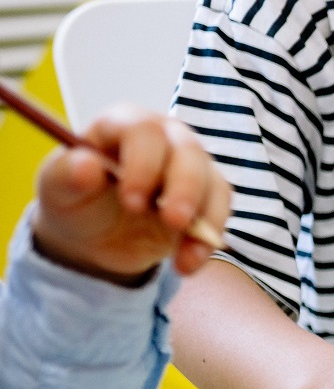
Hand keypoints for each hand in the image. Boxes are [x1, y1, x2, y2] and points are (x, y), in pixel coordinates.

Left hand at [31, 107, 230, 283]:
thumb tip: (86, 164)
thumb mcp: (58, 189)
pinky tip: (188, 263)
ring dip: (205, 220)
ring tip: (183, 260)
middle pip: (188, 152)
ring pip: (213, 182)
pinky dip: (208, 241)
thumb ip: (68, 174)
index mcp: (124, 125)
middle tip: (173, 222)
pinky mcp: (208, 196)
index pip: (144, 131)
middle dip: (185, 189)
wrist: (97, 236)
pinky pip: (221, 213)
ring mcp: (191, 166)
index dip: (143, 163)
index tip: (131, 201)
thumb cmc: (76, 201)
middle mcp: (164, 138)